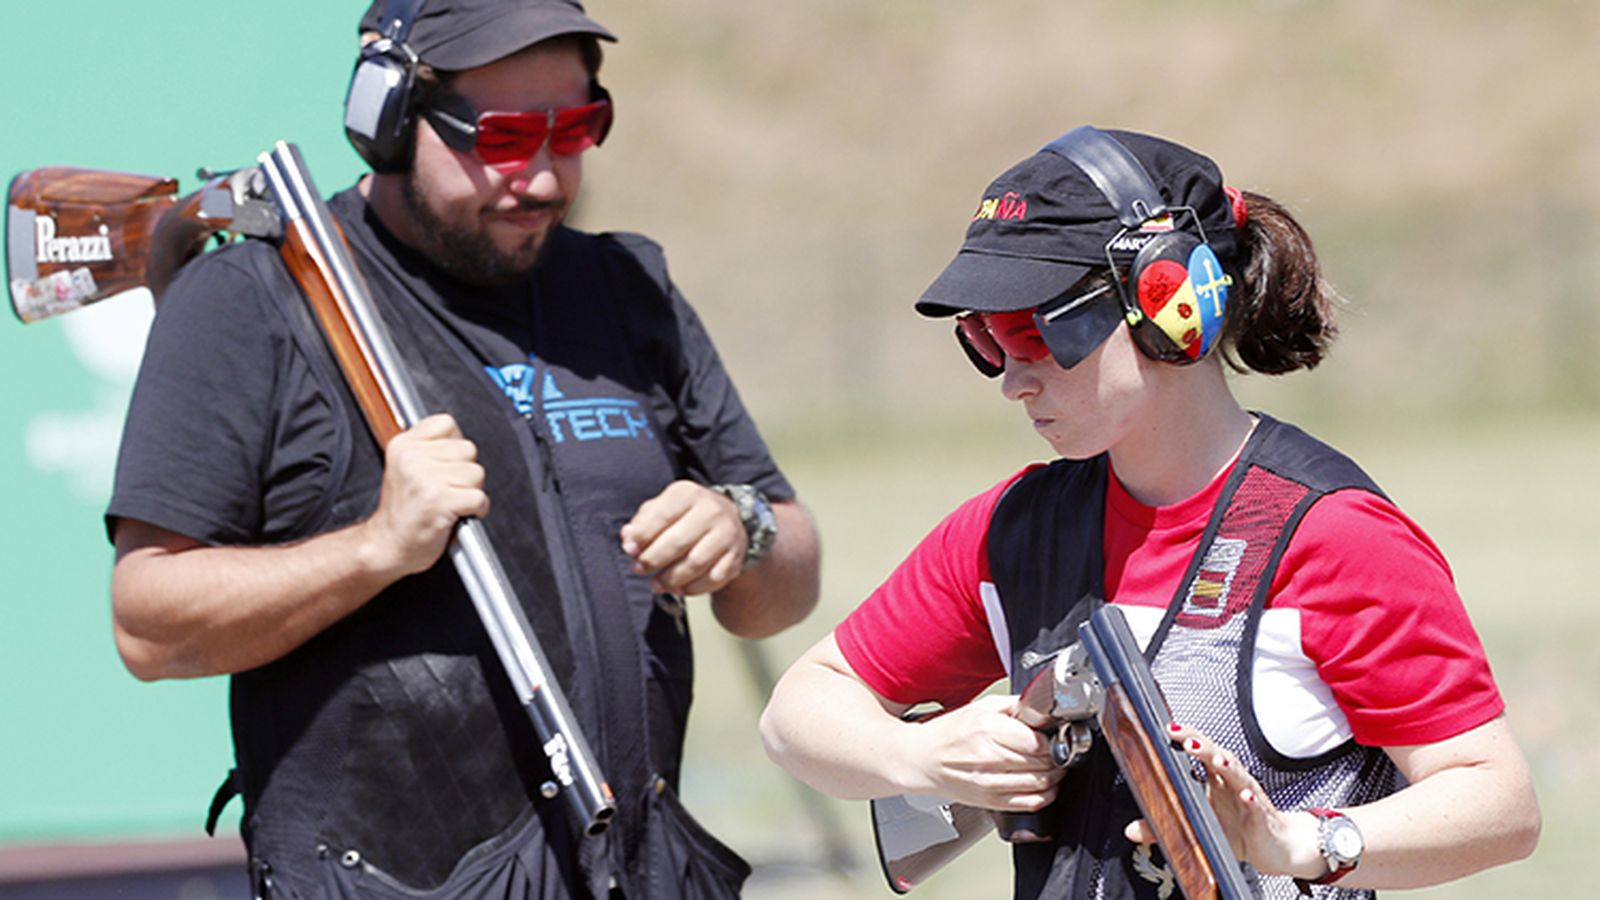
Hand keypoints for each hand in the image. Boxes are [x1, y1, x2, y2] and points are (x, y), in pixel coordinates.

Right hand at [362, 414, 488, 577]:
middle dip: (465, 471)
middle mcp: (412, 458)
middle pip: (468, 449)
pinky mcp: (439, 501)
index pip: (447, 423)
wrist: (386, 546)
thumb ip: (429, 448)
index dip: (454, 445)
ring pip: (477, 473)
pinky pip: (479, 497)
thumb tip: (460, 440)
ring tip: (451, 502)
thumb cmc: (401, 512)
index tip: (446, 465)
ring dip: (471, 491)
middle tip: (449, 488)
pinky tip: (460, 514)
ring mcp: (425, 479)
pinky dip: (477, 509)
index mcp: (403, 445)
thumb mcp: (404, 467)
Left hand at [620, 480, 746, 594]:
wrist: (728, 519)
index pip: (662, 515)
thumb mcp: (664, 508)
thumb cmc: (685, 515)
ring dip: (671, 579)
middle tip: (639, 569)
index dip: (643, 535)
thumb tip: (628, 539)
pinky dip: (693, 588)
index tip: (629, 550)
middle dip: (653, 560)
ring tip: (656, 584)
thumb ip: (643, 522)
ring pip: (695, 563)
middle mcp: (712, 511)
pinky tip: (679, 589)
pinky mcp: (736, 556)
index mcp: (689, 494)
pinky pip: (713, 578)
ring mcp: (727, 534)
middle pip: (678, 542)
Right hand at [905, 694, 1066, 812]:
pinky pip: (1031, 803)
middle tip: (1054, 750)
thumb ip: (1015, 705)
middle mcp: (989, 758)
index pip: (1039, 742)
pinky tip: (1043, 785)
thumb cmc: (949, 733)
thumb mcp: (981, 707)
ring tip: (1051, 766)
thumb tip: (1043, 707)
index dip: (1051, 739)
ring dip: (1054, 776)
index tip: (1051, 736)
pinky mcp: (991, 802)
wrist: (922, 759)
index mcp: (988, 730)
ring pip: (1042, 784)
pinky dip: (1046, 795)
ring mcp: (990, 784)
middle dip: (1055, 756)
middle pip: (1043, 763)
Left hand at [1124, 723, 1323, 878]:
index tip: (1168, 727)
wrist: (1275, 847)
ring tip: (1217, 759)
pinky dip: (1253, 800)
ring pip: (1239, 776)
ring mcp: (1250, 797)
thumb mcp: (1198, 828)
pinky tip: (1247, 796)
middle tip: (1185, 739)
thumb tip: (1130, 830)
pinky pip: (1258, 806)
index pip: (1201, 751)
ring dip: (1228, 766)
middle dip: (1203, 745)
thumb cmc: (1237, 829)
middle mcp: (1232, 782)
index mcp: (1216, 779)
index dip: (1186, 738)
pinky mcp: (1263, 817)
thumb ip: (1165, 828)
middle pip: (1219, 756)